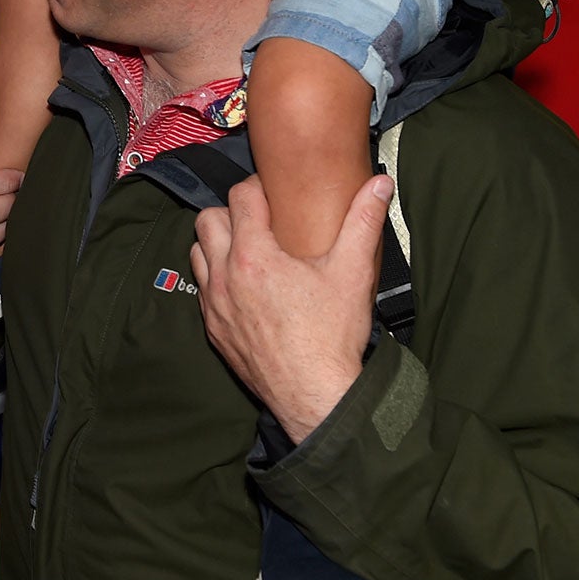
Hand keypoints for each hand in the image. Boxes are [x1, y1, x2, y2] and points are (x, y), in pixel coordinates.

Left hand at [189, 174, 388, 443]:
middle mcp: (224, 276)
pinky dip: (216, 279)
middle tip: (259, 221)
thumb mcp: (353, 272)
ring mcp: (214, 305)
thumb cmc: (333, 335)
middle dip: (230, 213)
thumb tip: (380, 183)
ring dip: (217, 245)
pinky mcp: (214, 330)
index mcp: (254, 256)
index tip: (274, 194)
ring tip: (247, 250)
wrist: (316, 397)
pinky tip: (242, 287)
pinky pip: (202, 290)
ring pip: (198, 253)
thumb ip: (364, 221)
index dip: (256, 188)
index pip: (240, 198)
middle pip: (208, 220)